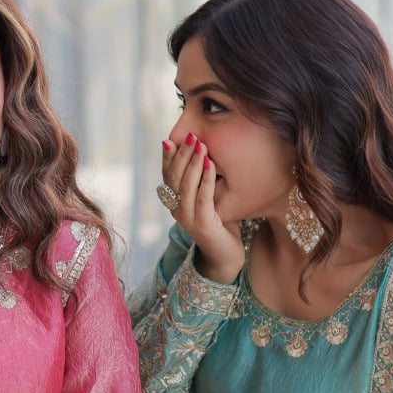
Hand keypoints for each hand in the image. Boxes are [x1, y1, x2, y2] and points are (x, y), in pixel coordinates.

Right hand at [162, 135, 243, 282]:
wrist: (226, 257)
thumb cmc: (220, 225)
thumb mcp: (207, 199)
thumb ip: (202, 181)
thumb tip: (202, 152)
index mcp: (174, 203)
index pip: (166, 176)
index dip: (167, 158)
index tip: (171, 139)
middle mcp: (176, 210)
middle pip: (174, 178)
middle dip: (182, 155)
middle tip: (191, 135)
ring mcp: (188, 218)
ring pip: (186, 186)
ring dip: (193, 163)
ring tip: (201, 144)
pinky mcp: (202, 224)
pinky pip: (202, 197)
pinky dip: (206, 179)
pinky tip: (211, 163)